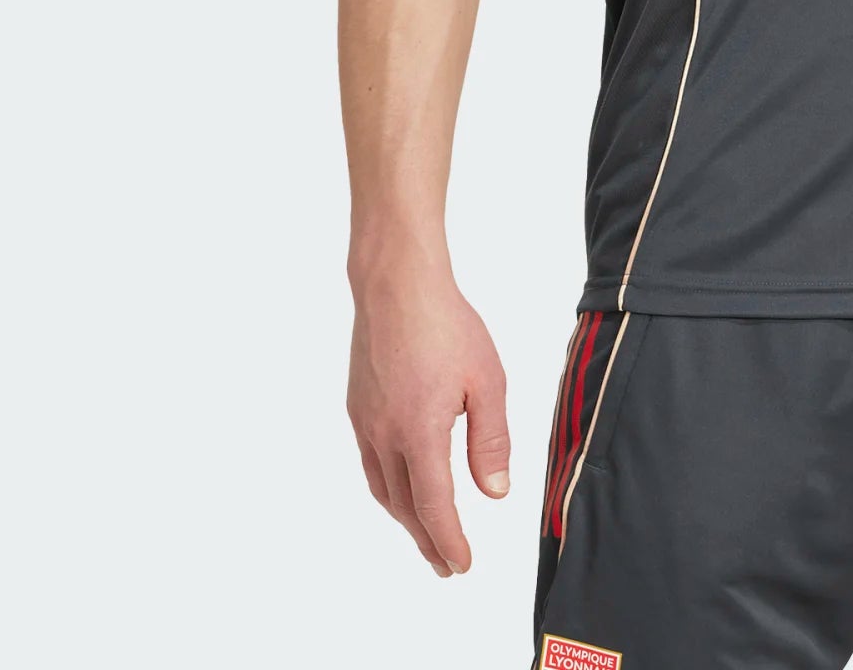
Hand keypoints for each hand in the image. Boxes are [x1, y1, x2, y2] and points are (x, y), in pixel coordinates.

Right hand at [347, 263, 510, 573]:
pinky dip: (388, 487)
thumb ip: (490, 440)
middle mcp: (385, 435)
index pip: (434, 505)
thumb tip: (494, 493)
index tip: (460, 565)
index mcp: (420, 432)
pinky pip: (371, 462)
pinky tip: (402, 485)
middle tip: (446, 564)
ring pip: (383, 488)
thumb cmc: (447, 325)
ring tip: (427, 533)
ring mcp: (366, 422)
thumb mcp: (487, 380)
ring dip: (406, 517)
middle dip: (427, 539)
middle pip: (405, 506)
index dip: (447, 541)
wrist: (396, 285)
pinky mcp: (358, 407)